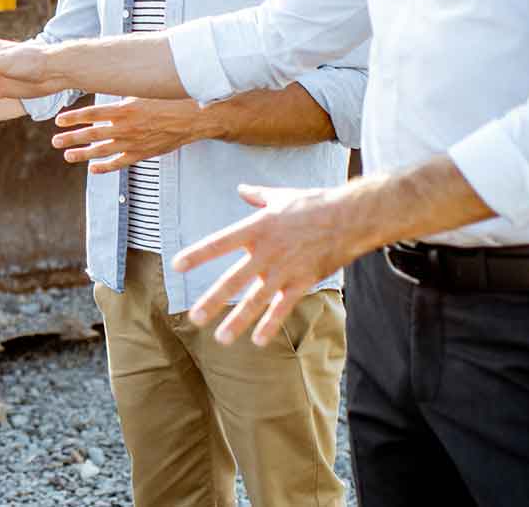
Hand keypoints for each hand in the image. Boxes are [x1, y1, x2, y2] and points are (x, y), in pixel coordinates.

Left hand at [52, 99, 209, 173]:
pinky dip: (105, 166)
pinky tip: (93, 168)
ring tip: (68, 155)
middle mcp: (125, 128)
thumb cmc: (171, 100)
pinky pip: (119, 162)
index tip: (59, 120)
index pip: (91, 114)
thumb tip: (108, 90)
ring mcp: (133, 143)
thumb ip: (123, 96)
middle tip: (55, 141)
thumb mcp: (143, 91)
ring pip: (101, 151)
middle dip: (71, 138)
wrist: (194, 118)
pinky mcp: (142, 153)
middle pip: (91, 134)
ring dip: (82, 154)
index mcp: (124, 110)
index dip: (73, 117)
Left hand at [171, 185, 365, 345]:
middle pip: (234, 280)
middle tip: (195, 318)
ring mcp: (285, 269)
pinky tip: (258, 340)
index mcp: (257, 228)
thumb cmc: (314, 204)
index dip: (198, 254)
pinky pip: (283, 307)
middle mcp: (267, 252)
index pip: (220, 243)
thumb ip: (258, 196)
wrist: (351, 217)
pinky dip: (271, 323)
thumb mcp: (281, 196)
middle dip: (214, 300)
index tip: (177, 266)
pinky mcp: (303, 281)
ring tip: (221, 338)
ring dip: (239, 320)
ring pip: (257, 300)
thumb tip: (242, 189)